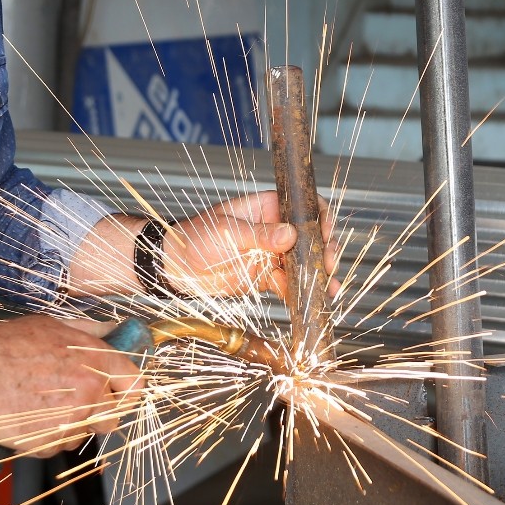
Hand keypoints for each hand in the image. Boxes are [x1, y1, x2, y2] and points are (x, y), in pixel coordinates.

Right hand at [0, 314, 141, 457]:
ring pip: (85, 432)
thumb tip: (113, 331)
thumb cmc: (5, 345)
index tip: (122, 392)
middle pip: (113, 415)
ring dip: (71, 424)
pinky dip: (48, 437)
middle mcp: (89, 392)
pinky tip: (30, 418)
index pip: (136, 384)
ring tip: (43, 406)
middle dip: (98, 411)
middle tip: (75, 401)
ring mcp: (69, 421)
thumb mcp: (52, 326)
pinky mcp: (48, 444)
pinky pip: (59, 446)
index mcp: (95, 361)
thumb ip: (89, 333)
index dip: (129, 390)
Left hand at [166, 190, 338, 300]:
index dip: (319, 216)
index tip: (326, 231)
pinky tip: (315, 298)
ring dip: (318, 273)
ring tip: (329, 285)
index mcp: (266, 208)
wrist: (175, 266)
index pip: (302, 206)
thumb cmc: (195, 238)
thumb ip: (259, 235)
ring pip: (304, 262)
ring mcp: (272, 254)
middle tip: (329, 263)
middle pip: (310, 236)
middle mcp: (274, 230)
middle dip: (324, 249)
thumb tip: (289, 234)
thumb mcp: (227, 232)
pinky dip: (303, 291)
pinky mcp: (267, 277)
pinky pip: (291, 283)